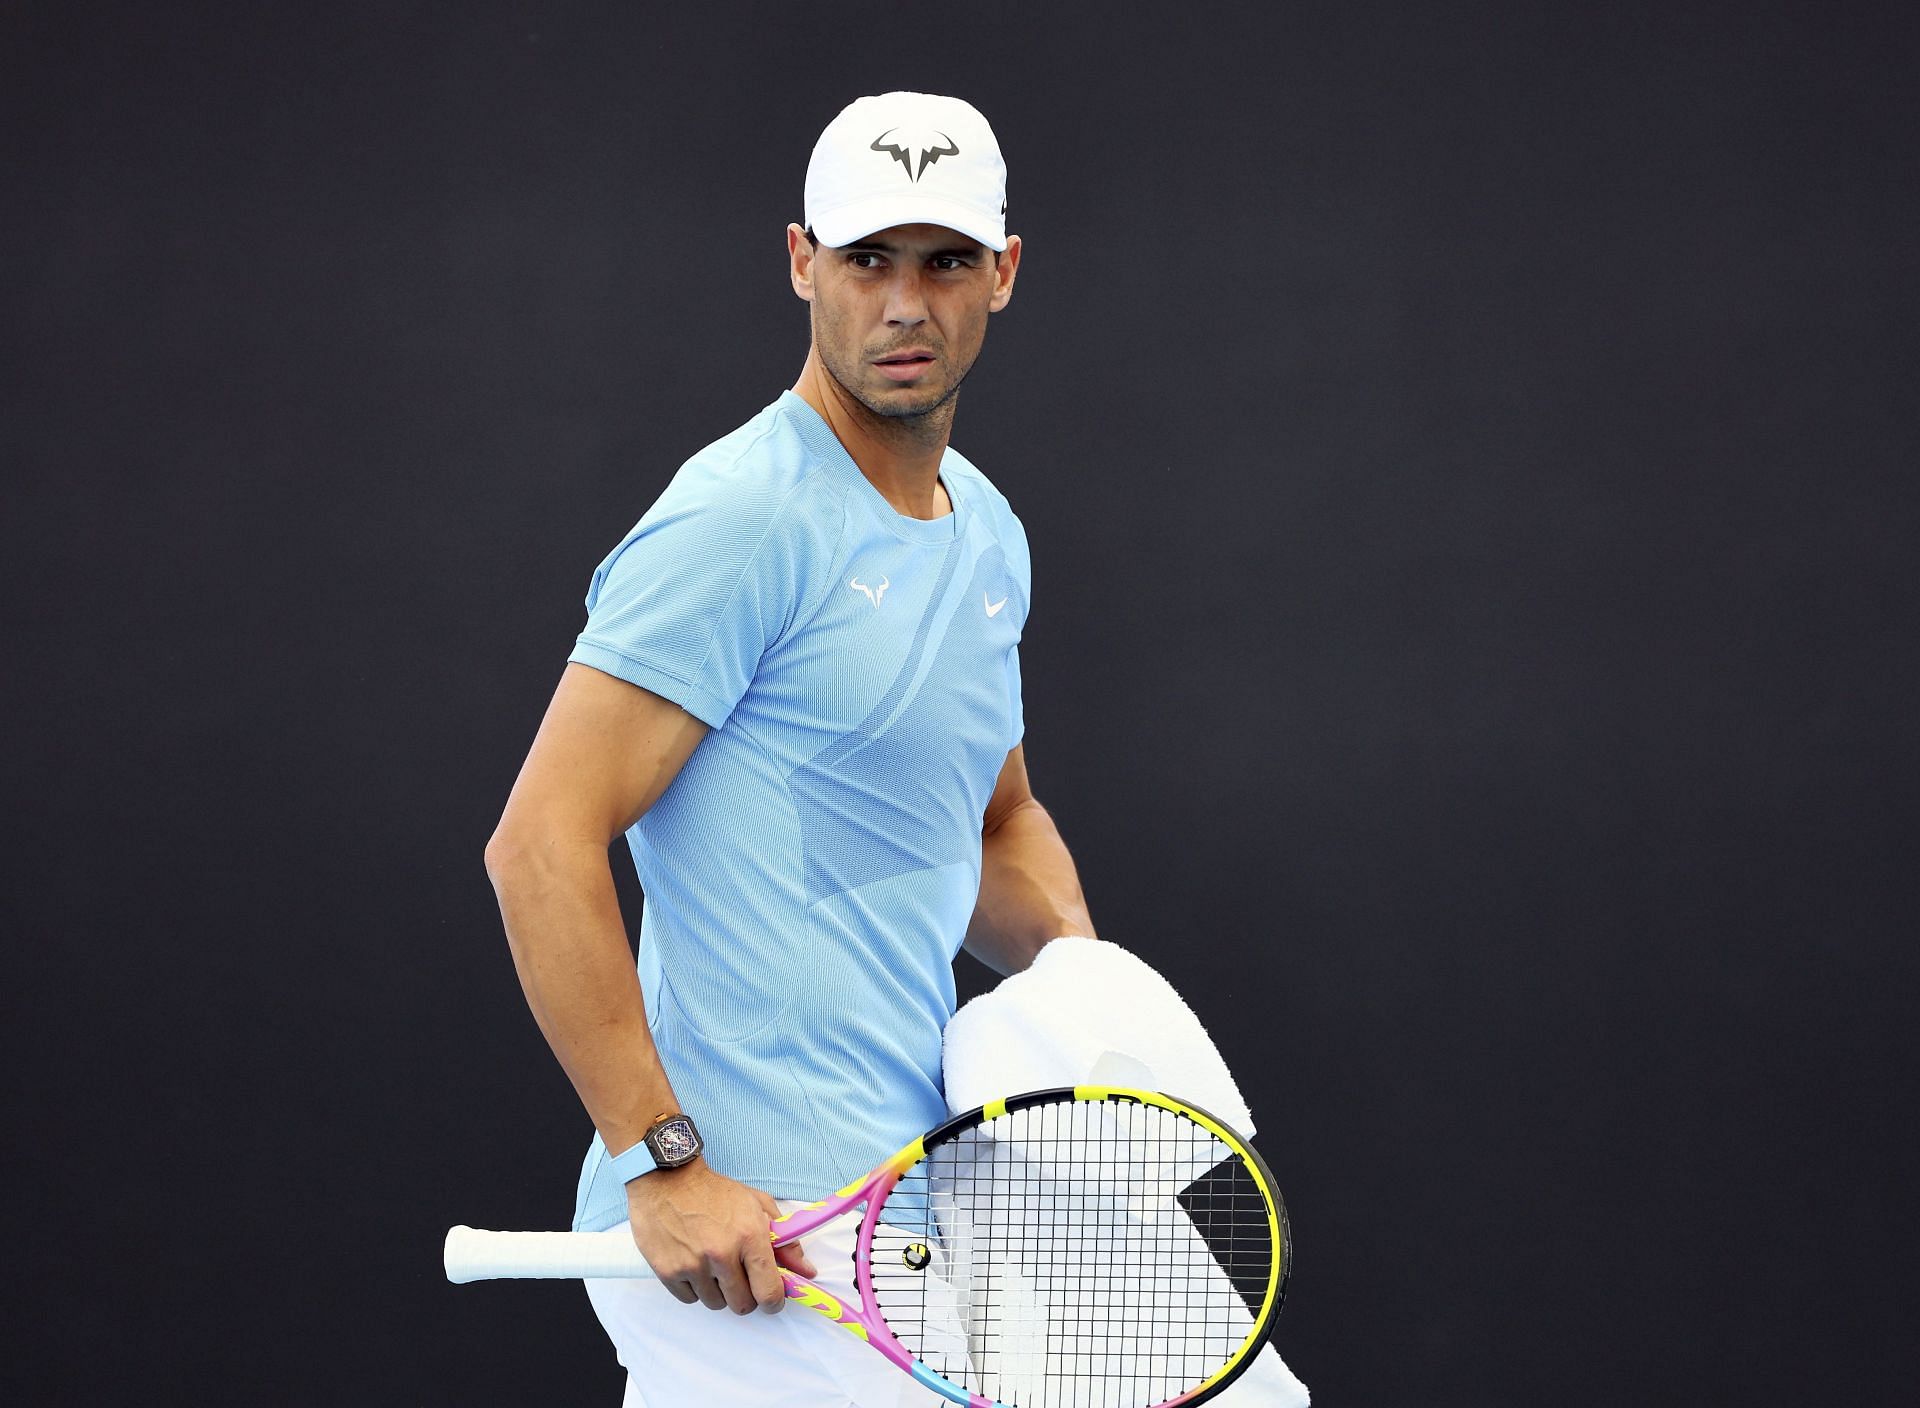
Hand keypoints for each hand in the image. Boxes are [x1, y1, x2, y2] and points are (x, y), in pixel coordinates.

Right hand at [625, 1160, 819, 1313]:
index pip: (769, 1291)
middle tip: (740, 1277)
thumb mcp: (757, 1206)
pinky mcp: (668, 1272)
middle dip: (745, 1296)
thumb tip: (807, 1271)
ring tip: (713, 1265)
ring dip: (718, 1291)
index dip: (774, 1302)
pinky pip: (690, 1299)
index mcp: (749, 1235)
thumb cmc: (715, 1193)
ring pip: (715, 1304)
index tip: (772, 1300)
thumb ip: (785, 1242)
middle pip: (742, 1305)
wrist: (668, 1180)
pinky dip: (694, 1288)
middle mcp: (721, 1253)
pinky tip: (694, 1264)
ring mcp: (692, 1265)